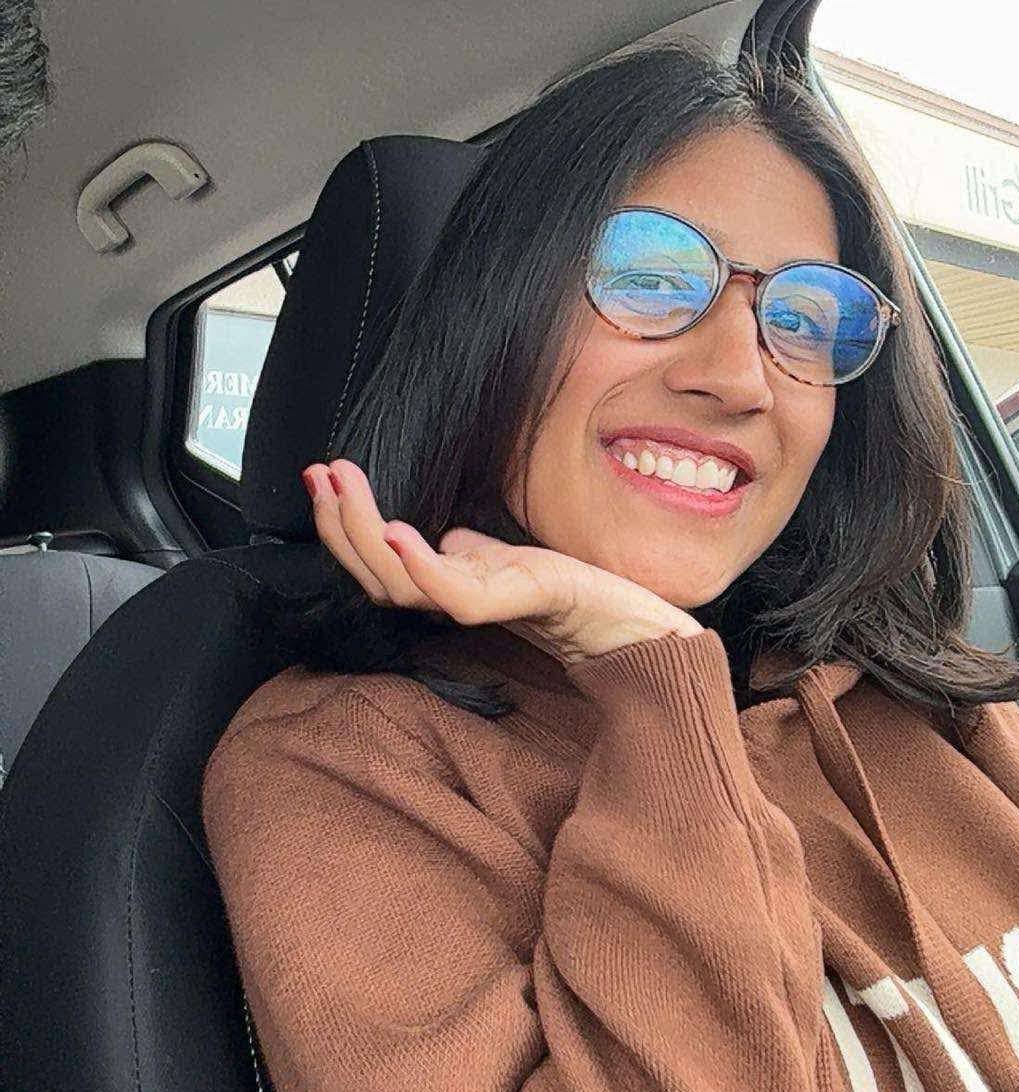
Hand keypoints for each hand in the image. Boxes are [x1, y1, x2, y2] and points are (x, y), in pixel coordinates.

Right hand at [302, 459, 703, 665]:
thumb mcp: (502, 560)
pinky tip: (394, 531)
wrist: (628, 616)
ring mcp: (484, 605)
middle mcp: (457, 602)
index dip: (343, 529)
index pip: (380, 569)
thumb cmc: (567, 590)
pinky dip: (420, 566)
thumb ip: (466, 552)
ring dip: (363, 532)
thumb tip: (440, 535)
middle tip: (317, 474)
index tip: (320, 478)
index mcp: (449, 589)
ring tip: (340, 484)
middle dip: (339, 523)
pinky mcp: (517, 601)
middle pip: (378, 577)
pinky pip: (455, 595)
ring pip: (402, 585)